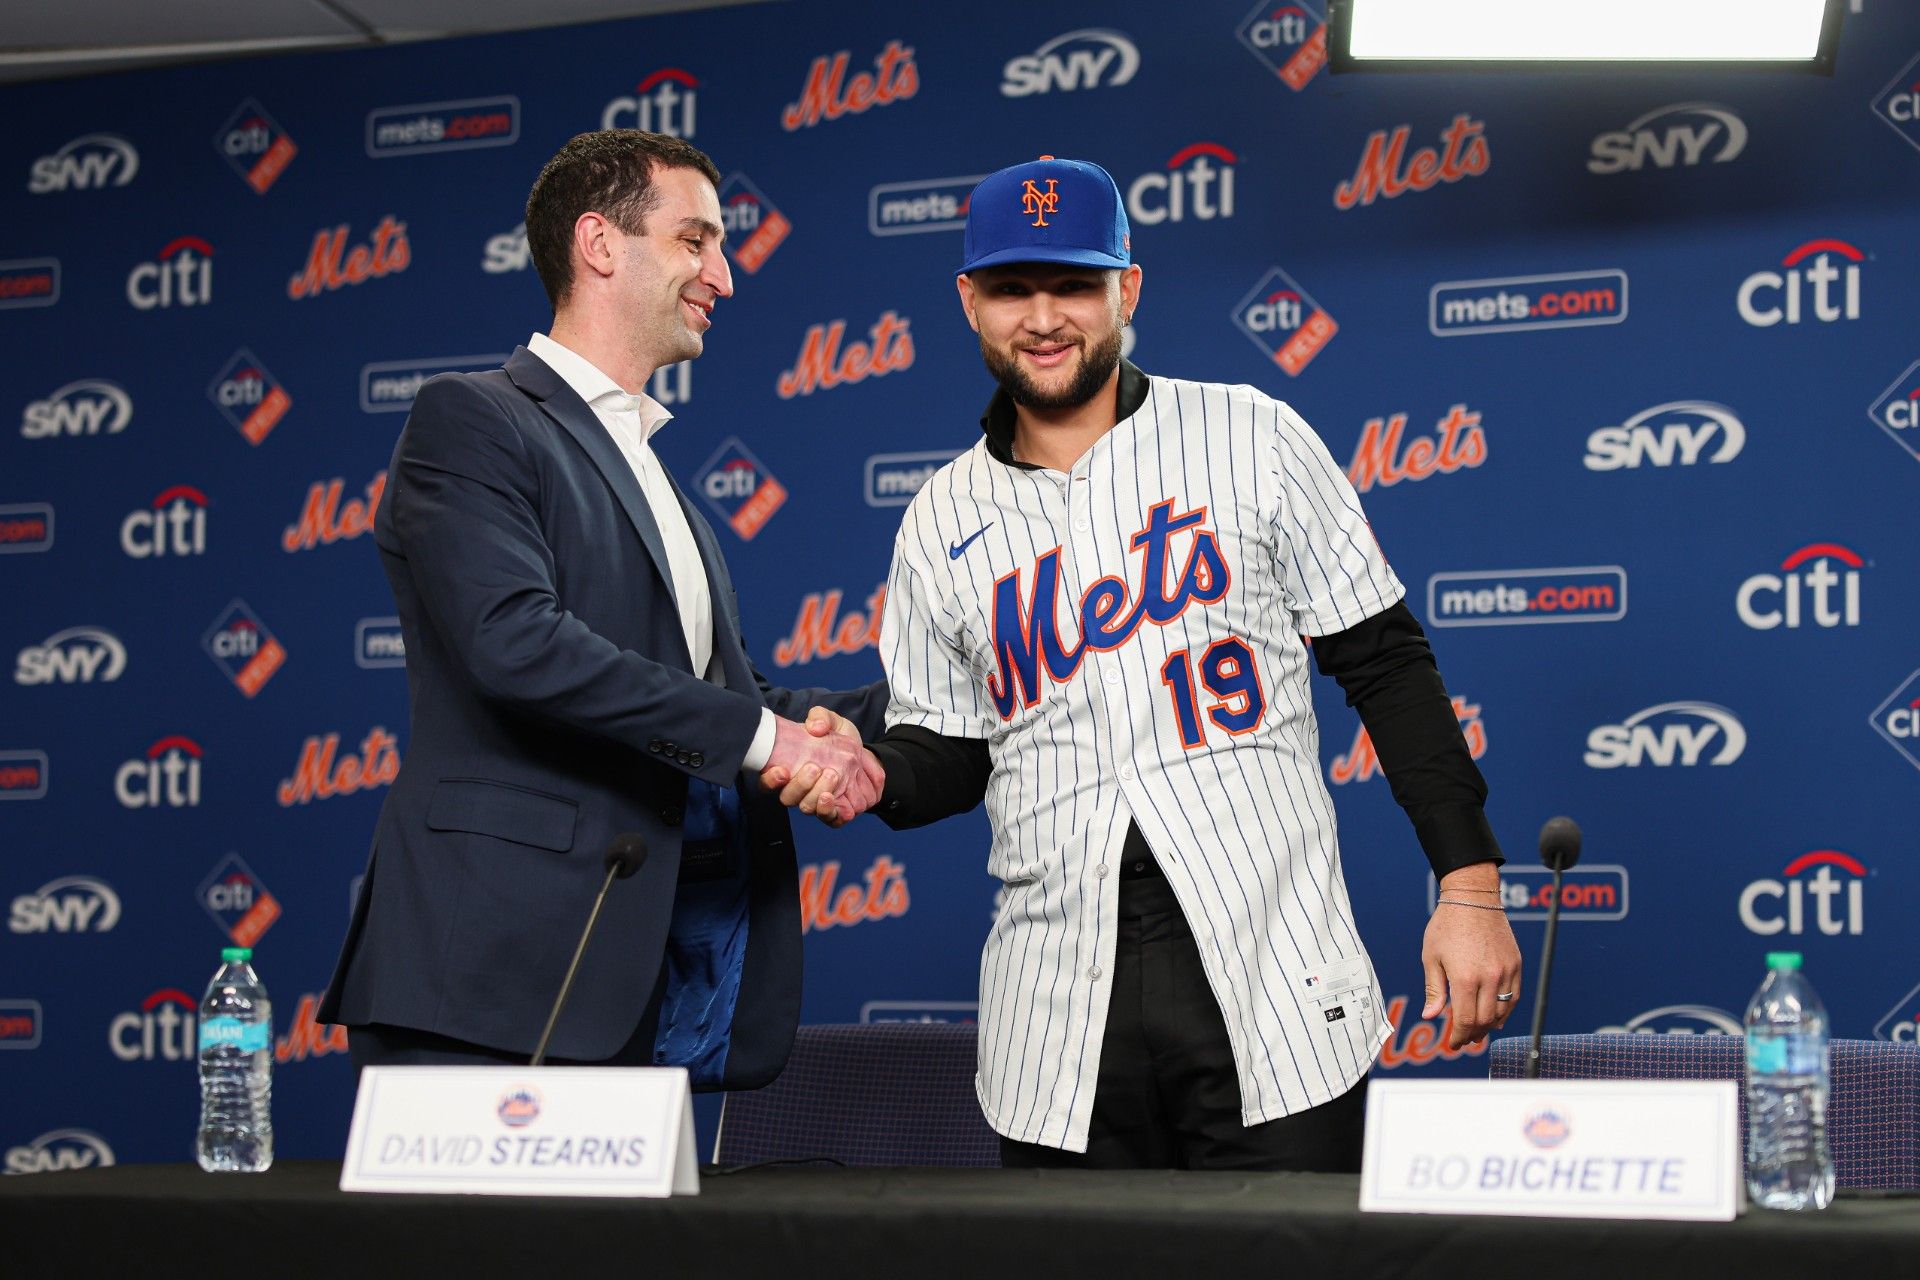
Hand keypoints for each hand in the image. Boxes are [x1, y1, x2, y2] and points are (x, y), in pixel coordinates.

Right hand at [761, 707, 883, 826]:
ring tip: (832, 776)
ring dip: (817, 795)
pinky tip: (835, 798)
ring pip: (807, 808)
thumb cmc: (841, 740)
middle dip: (800, 785)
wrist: (865, 757)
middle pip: (788, 797)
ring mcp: (816, 802)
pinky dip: (830, 812)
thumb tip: (815, 728)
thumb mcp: (834, 722)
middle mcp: (799, 789)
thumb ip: (821, 717)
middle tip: (815, 768)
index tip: (781, 770)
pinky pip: (830, 820)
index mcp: (790, 769)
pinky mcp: (835, 812)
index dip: (770, 780)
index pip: (769, 782)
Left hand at [1421, 863, 1521, 1048]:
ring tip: (1477, 1030)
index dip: (1459, 1037)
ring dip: (1489, 1026)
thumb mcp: (1431, 958)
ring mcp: (1506, 972)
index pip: (1465, 1021)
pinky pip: (1514, 997)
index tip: (1453, 1044)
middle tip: (1464, 1040)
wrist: (1473, 899)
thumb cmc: (1446, 926)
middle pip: (1485, 1021)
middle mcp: (1489, 978)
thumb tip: (1430, 1016)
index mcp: (1465, 978)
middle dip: (1473, 1034)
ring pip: (1502, 1012)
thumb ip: (1434, 990)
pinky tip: (1495, 1016)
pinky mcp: (1516, 965)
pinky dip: (1505, 1011)